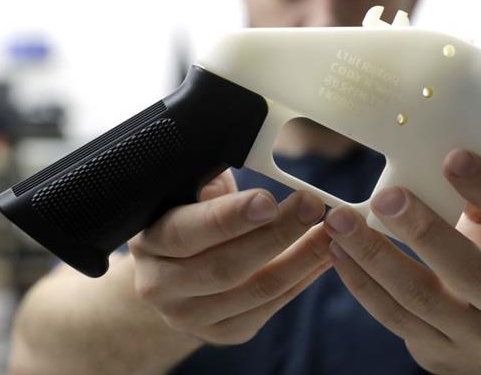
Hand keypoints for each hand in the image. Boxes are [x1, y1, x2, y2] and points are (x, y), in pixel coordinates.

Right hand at [128, 170, 330, 344]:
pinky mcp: (224, 332)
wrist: (171, 272)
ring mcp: (191, 317)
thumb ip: (207, 178)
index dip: (229, 218)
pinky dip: (303, 278)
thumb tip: (240, 149)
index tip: (268, 200)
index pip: (188, 232)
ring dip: (302, 258)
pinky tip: (324, 255)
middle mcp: (161, 287)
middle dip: (277, 234)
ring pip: (256, 291)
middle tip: (313, 205)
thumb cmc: (187, 215)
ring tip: (331, 230)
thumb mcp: (185, 189)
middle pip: (226, 266)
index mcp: (150, 243)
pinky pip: (271, 306)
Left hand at [323, 149, 480, 374]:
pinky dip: (362, 282)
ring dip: (374, 255)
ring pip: (420, 297)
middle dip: (423, 231)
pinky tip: (340, 251)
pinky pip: (393, 316)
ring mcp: (478, 339)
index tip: (451, 157)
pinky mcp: (438, 351)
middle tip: (386, 196)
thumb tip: (438, 169)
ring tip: (340, 221)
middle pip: (470, 271)